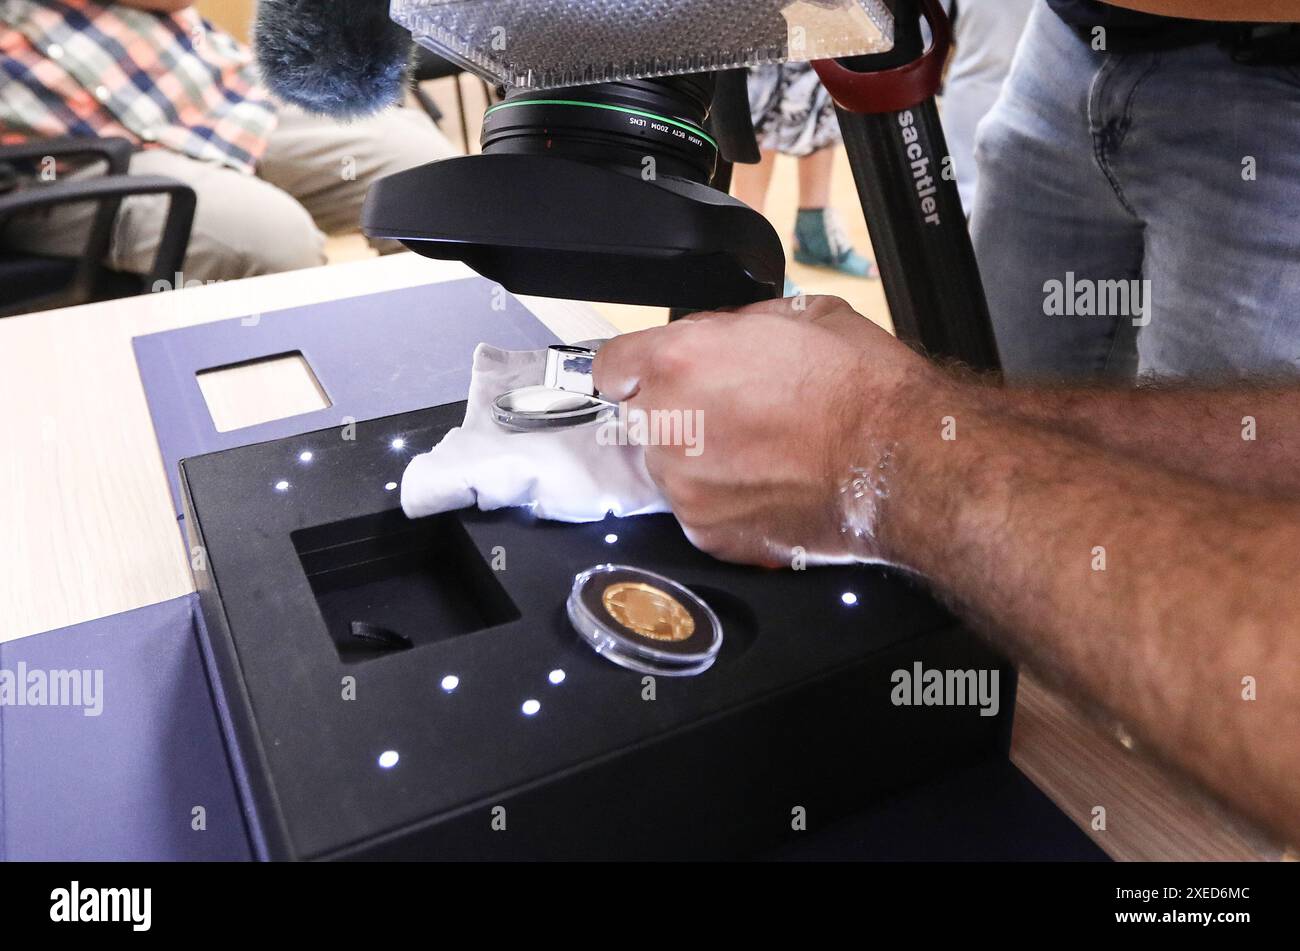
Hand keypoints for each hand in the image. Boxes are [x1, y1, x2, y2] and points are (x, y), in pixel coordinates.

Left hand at [593, 296, 936, 565]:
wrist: (900, 464)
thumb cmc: (861, 390)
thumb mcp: (799, 314)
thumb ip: (733, 326)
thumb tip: (718, 336)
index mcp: (678, 360)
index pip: (610, 367)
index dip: (638, 369)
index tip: (654, 377)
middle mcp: (666, 425)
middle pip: (639, 417)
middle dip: (675, 412)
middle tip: (733, 412)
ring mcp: (683, 485)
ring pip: (668, 466)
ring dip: (699, 458)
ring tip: (762, 450)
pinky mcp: (706, 532)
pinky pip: (697, 510)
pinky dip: (724, 501)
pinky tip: (768, 483)